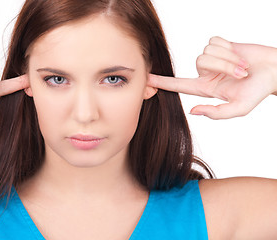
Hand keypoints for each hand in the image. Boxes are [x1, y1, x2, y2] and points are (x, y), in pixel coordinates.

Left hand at [148, 36, 276, 119]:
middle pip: (200, 63)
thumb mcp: (238, 108)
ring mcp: (213, 58)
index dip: (163, 83)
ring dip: (229, 58)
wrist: (274, 71)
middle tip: (242, 73)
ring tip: (243, 66)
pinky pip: (215, 41)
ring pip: (208, 52)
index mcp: (206, 88)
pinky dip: (230, 48)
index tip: (147, 80)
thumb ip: (216, 113)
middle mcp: (206, 73)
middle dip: (224, 66)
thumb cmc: (258, 91)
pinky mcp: (221, 45)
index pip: (179, 85)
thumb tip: (193, 111)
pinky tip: (239, 55)